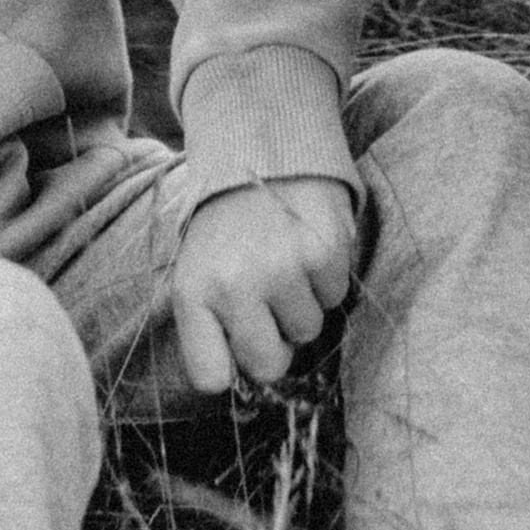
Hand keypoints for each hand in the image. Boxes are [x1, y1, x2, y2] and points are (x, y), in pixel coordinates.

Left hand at [167, 176, 357, 396]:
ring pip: (308, 331)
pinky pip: (336, 297)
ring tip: (285, 259)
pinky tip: (307, 242)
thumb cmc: (227, 224)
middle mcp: (234, 286)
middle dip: (275, 341)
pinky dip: (327, 277)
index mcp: (193, 293)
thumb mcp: (199, 267)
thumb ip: (212, 323)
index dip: (229, 369)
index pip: (209, 377)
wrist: (262, 149)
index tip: (235, 349)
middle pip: (269, 365)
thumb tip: (241, 380)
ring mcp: (281, 269)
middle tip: (268, 301)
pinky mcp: (324, 251)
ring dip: (303, 303)